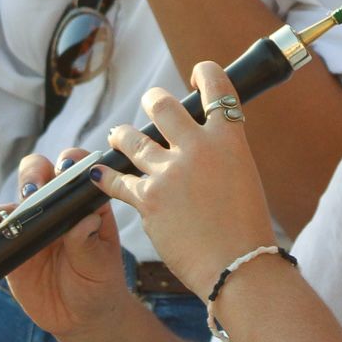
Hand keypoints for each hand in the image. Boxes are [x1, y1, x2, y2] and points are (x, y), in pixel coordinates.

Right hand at [0, 147, 131, 338]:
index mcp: (83, 203)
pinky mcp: (6, 244)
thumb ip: (88, 241)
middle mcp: (54, 206)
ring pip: (7, 202)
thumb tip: (82, 221)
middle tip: (31, 195)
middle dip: (32, 177)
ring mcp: (27, 223)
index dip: (70, 163)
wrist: (81, 317)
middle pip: (38, 174)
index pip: (77, 170)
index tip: (65, 170)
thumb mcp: (99, 264)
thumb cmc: (99, 284)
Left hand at [94, 62, 275, 300]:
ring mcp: (169, 172)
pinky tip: (96, 174)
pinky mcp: (147, 198)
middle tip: (150, 105)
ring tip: (117, 136)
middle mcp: (198, 147)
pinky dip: (104, 177)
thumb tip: (198, 148)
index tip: (197, 75)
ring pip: (130, 139)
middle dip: (152, 101)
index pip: (217, 88)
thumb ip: (220, 156)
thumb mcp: (243, 178)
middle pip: (162, 105)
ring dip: (121, 136)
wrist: (237, 268)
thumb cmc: (246, 230)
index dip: (204, 73)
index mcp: (229, 140)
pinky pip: (114, 180)